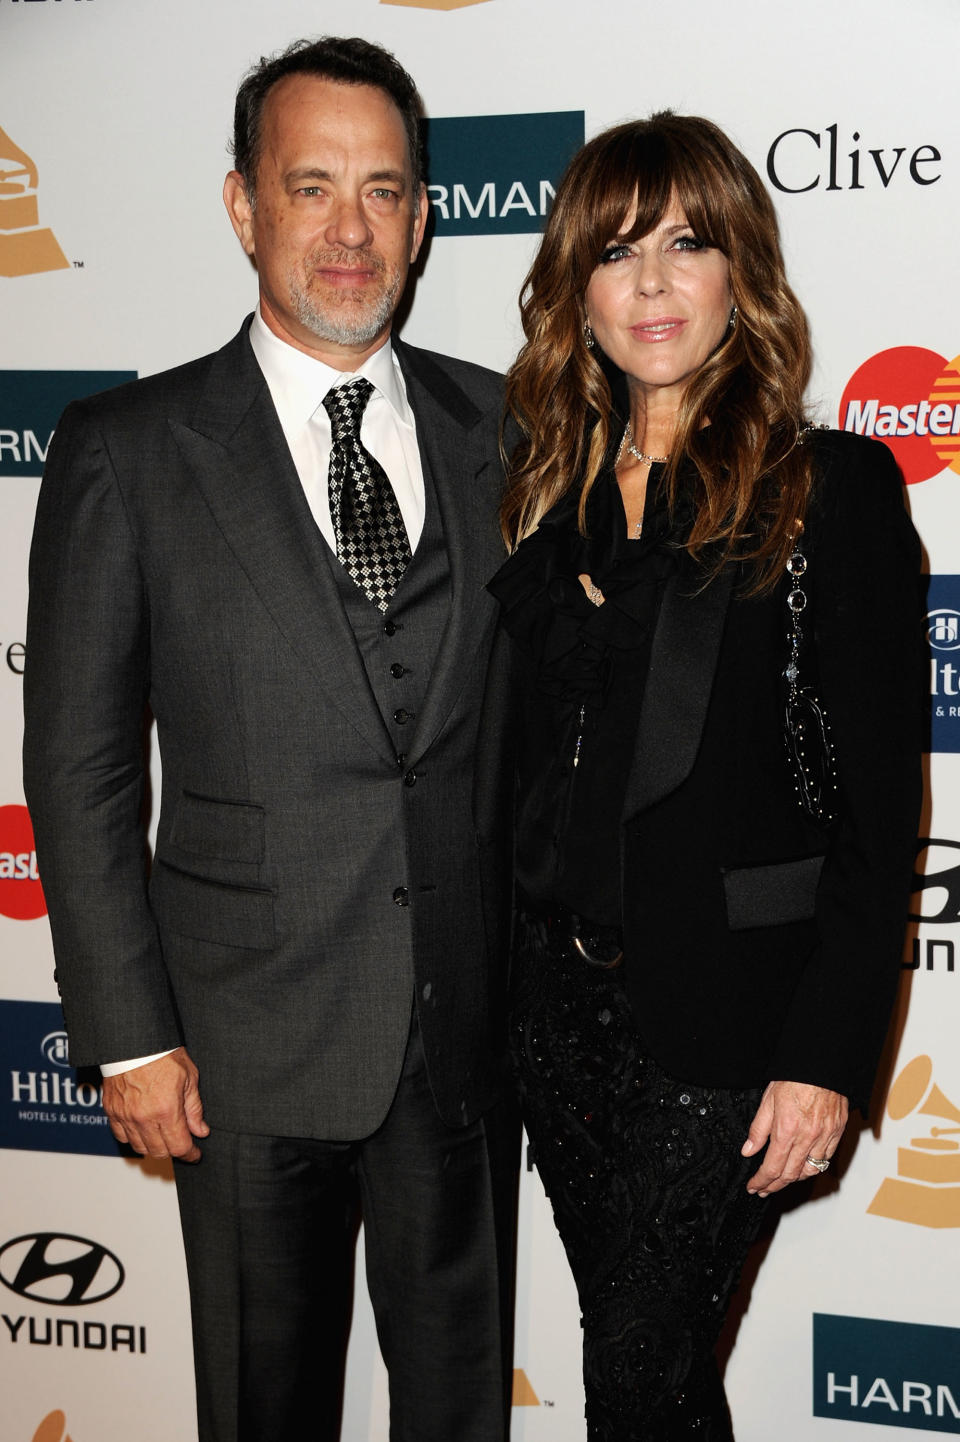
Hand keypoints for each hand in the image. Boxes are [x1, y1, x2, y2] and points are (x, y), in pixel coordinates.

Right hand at [102, 1047, 208, 1161]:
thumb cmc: (162, 1054)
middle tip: (181, 1143)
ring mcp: (125, 1116)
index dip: (190, 1154)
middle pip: (160, 1151)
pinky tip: (143, 1130)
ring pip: (140, 1147)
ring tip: (163, 1136)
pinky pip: (122, 1137)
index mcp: (166, 1110)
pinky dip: (133, 1138)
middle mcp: (143, 1118)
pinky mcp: (112, 1111)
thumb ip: (194, 1108)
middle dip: (174, 1151)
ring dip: (154, 1147)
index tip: (194, 1154)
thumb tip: (201, 1130)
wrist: (134, 1041)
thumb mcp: (189, 1077)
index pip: (179, 1147)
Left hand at [742, 1080, 847, 1195]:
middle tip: (764, 1188)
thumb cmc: (795, 1077)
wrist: (821, 1064)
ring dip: (794, 1179)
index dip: (761, 1181)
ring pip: (810, 1171)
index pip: (772, 1167)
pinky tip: (804, 1167)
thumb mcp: (768, 1100)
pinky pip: (825, 1159)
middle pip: (790, 1174)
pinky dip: (813, 1167)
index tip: (754, 1186)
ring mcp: (824, 1136)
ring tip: (781, 1180)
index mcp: (787, 1130)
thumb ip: (758, 1130)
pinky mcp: (837, 1133)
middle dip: (774, 1185)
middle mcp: (807, 1137)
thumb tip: (748, 1150)